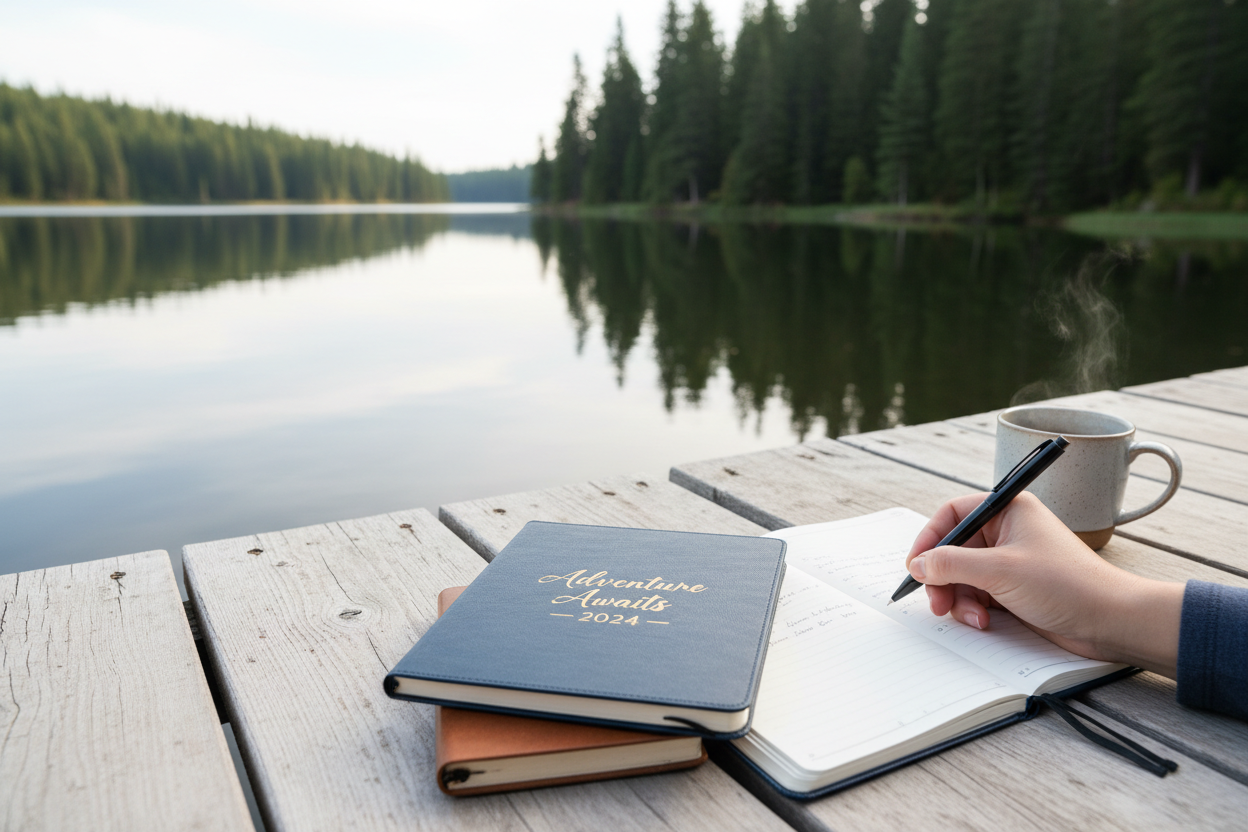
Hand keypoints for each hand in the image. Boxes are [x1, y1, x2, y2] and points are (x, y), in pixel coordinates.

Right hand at [905, 492, 1182, 676]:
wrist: (1111, 622)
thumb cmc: (1067, 585)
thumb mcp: (1000, 571)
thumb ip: (952, 564)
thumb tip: (918, 564)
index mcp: (1008, 510)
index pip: (953, 514)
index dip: (930, 539)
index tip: (916, 565)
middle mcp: (1008, 531)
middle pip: (954, 549)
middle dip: (943, 577)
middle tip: (936, 602)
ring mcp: (1011, 561)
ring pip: (963, 575)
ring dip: (959, 598)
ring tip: (970, 617)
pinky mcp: (1015, 588)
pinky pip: (979, 594)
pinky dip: (974, 608)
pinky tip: (984, 621)